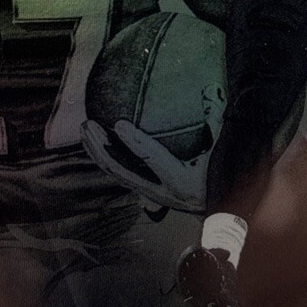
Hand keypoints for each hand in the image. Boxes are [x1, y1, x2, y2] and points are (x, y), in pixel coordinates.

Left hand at [81, 117, 209, 213]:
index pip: (152, 158)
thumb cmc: (220, 180)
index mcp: (179, 180)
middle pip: (121, 169)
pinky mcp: (142, 192)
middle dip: (103, 147)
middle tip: (89, 124)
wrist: (220, 215)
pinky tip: (94, 143)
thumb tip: (211, 91)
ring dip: (98, 151)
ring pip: (115, 173)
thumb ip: (215, 123)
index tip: (119, 124)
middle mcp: (159, 189)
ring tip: (86, 129)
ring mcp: (148, 193)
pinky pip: (118, 174)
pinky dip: (104, 158)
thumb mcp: (220, 153)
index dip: (135, 142)